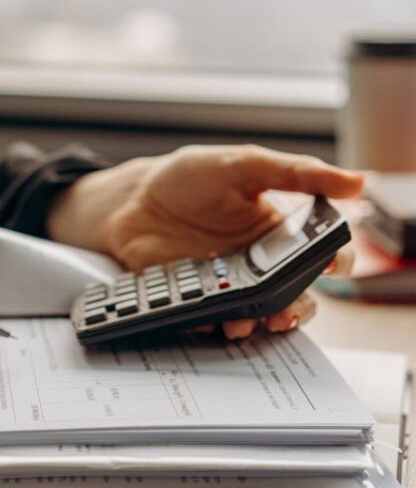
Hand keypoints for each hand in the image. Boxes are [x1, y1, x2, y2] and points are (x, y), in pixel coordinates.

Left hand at [47, 145, 363, 337]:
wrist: (131, 200)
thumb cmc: (188, 178)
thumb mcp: (243, 164)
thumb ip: (294, 173)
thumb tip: (355, 181)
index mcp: (279, 230)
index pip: (322, 253)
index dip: (334, 262)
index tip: (330, 265)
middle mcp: (259, 262)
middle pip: (295, 294)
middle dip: (297, 307)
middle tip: (287, 309)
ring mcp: (227, 283)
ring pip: (258, 314)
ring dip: (258, 323)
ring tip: (247, 322)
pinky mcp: (195, 298)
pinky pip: (212, 319)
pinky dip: (213, 323)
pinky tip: (210, 318)